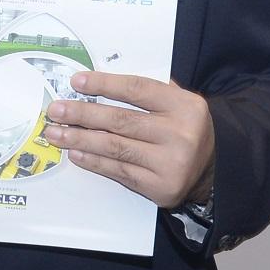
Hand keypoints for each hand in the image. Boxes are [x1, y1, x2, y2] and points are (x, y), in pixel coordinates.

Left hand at [47, 71, 216, 209]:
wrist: (213, 170)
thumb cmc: (187, 130)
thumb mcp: (181, 103)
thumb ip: (150, 92)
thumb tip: (100, 83)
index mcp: (185, 106)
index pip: (137, 89)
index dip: (104, 84)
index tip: (76, 82)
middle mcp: (179, 134)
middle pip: (121, 120)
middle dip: (82, 114)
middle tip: (56, 110)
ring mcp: (170, 163)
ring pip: (115, 147)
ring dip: (81, 139)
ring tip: (56, 133)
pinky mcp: (160, 187)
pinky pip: (119, 171)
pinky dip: (94, 161)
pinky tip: (77, 153)